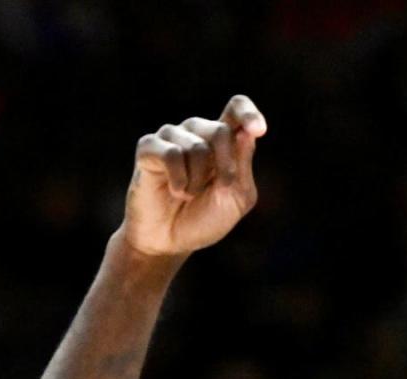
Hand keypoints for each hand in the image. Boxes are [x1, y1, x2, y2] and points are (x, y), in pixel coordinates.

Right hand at [123, 94, 266, 257]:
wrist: (168, 242)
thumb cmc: (203, 220)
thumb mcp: (235, 199)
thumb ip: (243, 167)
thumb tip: (244, 134)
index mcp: (221, 141)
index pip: (236, 108)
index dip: (248, 114)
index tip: (258, 130)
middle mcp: (196, 132)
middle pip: (220, 130)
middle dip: (225, 166)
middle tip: (221, 189)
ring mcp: (171, 137)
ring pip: (196, 146)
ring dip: (198, 181)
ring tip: (189, 195)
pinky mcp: (148, 148)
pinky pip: (171, 154)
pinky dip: (179, 180)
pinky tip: (176, 192)